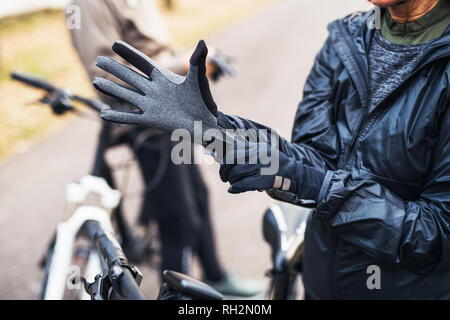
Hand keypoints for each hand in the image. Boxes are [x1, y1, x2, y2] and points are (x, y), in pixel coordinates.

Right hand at [93, 40, 218, 136]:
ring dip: (112, 89)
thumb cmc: (203, 100)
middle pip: (130, 77)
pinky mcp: (151, 119)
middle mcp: (154, 90)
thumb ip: (197, 61)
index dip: (130, 54)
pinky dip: (118, 116)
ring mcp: (151, 105)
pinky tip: (104, 114)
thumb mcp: (198, 79)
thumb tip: (202, 42)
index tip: (115, 44)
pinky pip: (131, 118)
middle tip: (98, 60)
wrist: (205, 122)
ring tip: (95, 82)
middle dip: (114, 69)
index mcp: (163, 78)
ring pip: (127, 95)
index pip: (143, 63)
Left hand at [219, 141, 325, 200]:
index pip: (233, 148)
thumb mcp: (262, 154)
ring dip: (231, 180)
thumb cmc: (275, 166)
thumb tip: (221, 157)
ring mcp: (263, 166)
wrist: (295, 175)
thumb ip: (245, 154)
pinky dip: (236, 188)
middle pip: (232, 159)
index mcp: (257, 146)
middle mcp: (259, 153)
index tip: (222, 165)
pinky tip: (233, 190)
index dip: (224, 158)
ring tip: (232, 184)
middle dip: (225, 170)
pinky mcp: (266, 179)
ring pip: (237, 172)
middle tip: (224, 177)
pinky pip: (245, 183)